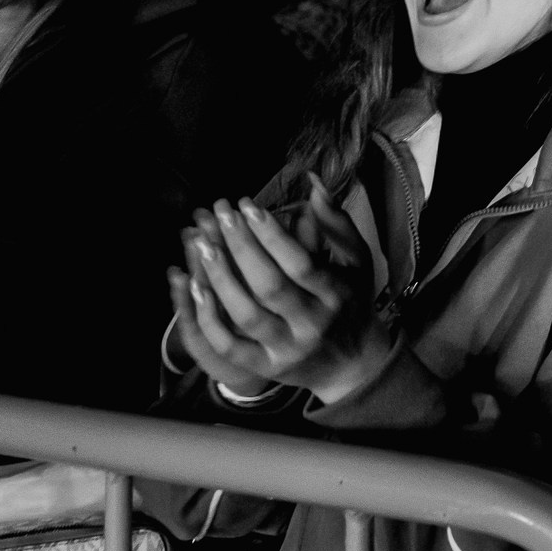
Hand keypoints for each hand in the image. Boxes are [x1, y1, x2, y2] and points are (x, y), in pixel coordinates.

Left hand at [169, 181, 392, 402]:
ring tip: (201, 244)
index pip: (300, 262)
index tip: (247, 206)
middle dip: (240, 247)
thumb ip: (336, 222)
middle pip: (269, 286)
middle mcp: (312, 324)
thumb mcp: (356, 260)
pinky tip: (195, 288)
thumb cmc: (352, 300)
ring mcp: (288, 349)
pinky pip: (230, 346)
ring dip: (219, 278)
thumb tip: (314, 183)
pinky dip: (210, 318)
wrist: (353, 363)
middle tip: (219, 216)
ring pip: (246, 315)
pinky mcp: (266, 367)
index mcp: (336, 295)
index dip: (270, 233)